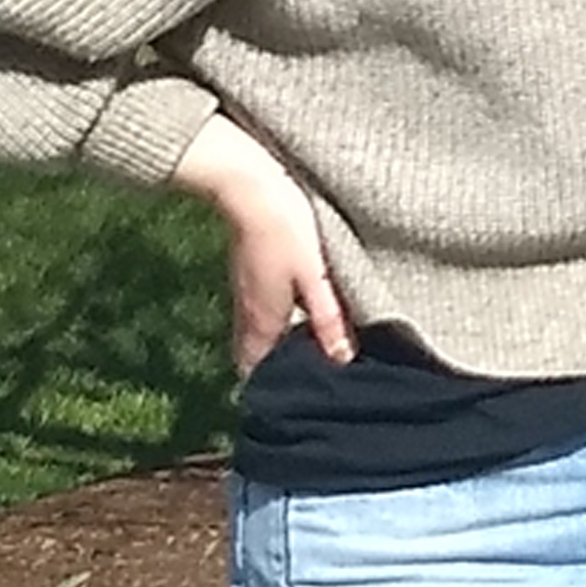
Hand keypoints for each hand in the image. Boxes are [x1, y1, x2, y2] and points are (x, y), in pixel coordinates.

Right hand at [170, 115, 351, 375]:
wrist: (248, 184)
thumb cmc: (288, 229)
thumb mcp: (317, 277)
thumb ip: (329, 319)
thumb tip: (341, 361)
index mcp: (263, 320)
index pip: (256, 371)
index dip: (273, 389)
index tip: (298, 402)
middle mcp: (247, 311)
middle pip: (255, 355)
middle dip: (279, 373)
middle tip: (313, 384)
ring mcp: (244, 291)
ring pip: (258, 333)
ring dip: (280, 348)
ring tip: (313, 357)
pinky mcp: (249, 273)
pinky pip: (259, 312)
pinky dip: (278, 324)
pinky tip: (301, 319)